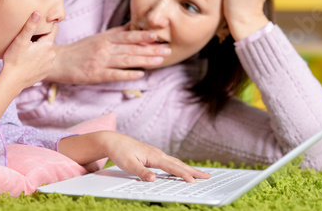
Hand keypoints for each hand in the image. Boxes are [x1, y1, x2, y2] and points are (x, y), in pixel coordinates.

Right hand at [0, 12, 57, 118]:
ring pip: (47, 52)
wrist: (12, 81)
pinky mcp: (45, 72)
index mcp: (47, 45)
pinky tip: (29, 61)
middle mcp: (52, 55)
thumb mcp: (21, 40)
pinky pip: (44, 62)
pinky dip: (39, 60)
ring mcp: (49, 64)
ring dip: (40, 50)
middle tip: (28, 40)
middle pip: (48, 41)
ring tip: (27, 51)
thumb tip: (38, 13)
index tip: (38, 26)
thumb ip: (30, 26)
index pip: (53, 29)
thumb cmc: (14, 59)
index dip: (46, 26)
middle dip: (41, 39)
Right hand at [49, 24, 170, 83]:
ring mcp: (100, 61)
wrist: (58, 61)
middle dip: (151, 49)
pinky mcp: (95, 75)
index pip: (128, 36)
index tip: (158, 35)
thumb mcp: (98, 37)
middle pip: (131, 48)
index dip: (143, 35)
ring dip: (144, 60)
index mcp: (106, 39)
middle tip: (168, 50)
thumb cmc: (80, 49)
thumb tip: (134, 26)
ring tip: (160, 60)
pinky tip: (140, 74)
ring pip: (126, 60)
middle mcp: (104, 48)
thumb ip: (116, 33)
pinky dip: (127, 74)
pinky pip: (114, 74)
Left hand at [58, 131, 209, 182]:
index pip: (172, 167)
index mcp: (154, 156)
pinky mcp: (154, 155)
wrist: (113, 141)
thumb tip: (153, 179)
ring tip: (200, 174)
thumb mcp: (129, 164)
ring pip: (176, 162)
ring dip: (189, 169)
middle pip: (179, 164)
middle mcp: (158, 154)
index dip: (183, 175)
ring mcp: (157, 154)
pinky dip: (180, 166)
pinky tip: (182, 170)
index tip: (194, 181)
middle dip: (194, 171)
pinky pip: (171, 162)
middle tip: (208, 176)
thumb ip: (142, 172)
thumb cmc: (120, 152)